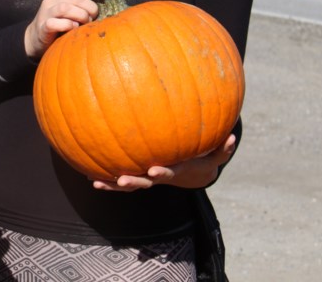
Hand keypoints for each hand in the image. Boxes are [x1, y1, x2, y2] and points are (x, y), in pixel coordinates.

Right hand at [24, 0, 109, 57]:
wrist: (37, 36)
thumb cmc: (60, 20)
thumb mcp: (70, 7)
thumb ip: (81, 1)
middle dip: (89, 7)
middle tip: (93, 17)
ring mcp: (45, 12)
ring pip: (65, 8)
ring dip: (80, 16)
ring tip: (85, 23)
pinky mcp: (42, 26)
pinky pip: (55, 23)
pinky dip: (68, 25)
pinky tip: (74, 28)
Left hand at [91, 135, 237, 191]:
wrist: (191, 175)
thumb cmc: (201, 158)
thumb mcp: (215, 155)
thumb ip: (223, 149)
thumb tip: (233, 138)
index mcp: (175, 171)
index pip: (168, 173)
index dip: (161, 172)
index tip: (154, 170)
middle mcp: (158, 177)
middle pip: (144, 183)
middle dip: (134, 183)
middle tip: (122, 180)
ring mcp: (146, 178)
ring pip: (128, 185)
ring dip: (112, 185)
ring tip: (95, 182)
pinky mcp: (138, 175)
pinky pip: (119, 179)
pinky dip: (106, 178)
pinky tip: (88, 172)